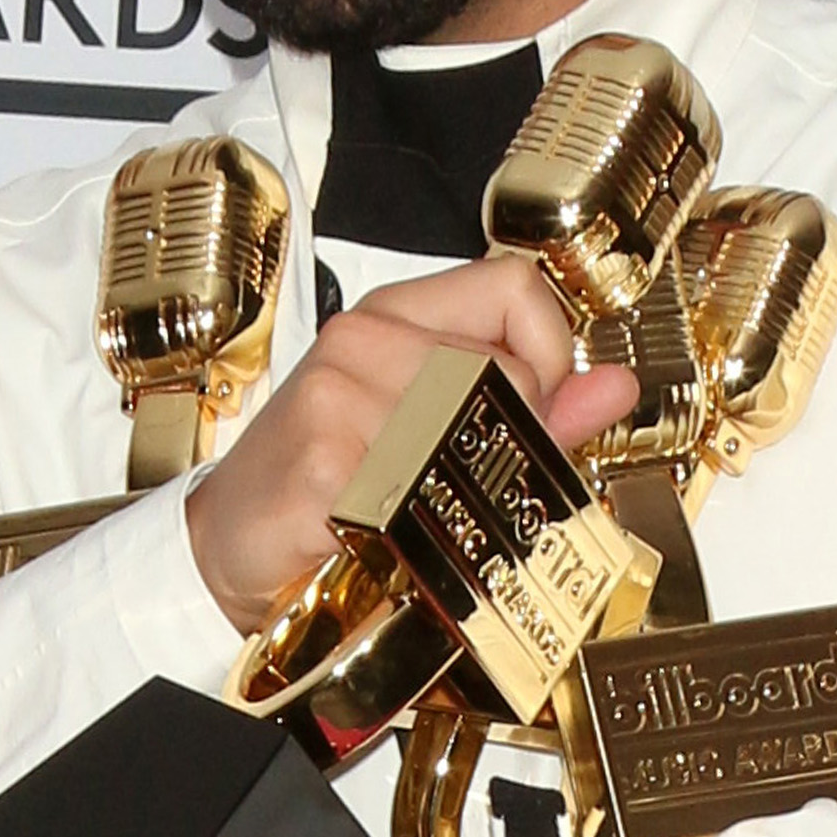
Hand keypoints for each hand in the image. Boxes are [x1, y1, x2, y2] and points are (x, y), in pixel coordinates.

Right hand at [184, 254, 637, 634]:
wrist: (220, 549)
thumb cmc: (320, 491)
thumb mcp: (423, 433)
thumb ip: (528, 408)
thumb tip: (616, 387)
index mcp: (392, 317)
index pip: (515, 287)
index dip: (547, 352)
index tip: (531, 408)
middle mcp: (363, 340)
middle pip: (509, 370)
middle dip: (509, 442)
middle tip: (459, 487)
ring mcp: (340, 395)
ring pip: (474, 435)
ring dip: (459, 497)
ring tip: (415, 517)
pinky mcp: (327, 460)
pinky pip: (424, 493)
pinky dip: (419, 533)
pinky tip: (384, 540)